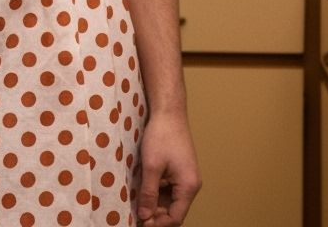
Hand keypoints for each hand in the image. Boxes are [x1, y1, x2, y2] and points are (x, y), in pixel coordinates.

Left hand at [136, 108, 200, 225]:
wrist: (169, 111)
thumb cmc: (162, 135)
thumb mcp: (152, 166)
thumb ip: (149, 193)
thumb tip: (145, 217)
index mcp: (188, 186)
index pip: (176, 217)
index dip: (158, 223)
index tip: (141, 223)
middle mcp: (190, 184)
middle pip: (174, 210)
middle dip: (156, 214)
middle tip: (137, 213)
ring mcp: (185, 176)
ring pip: (170, 199)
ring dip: (155, 203)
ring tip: (138, 202)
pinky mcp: (179, 169)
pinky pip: (169, 188)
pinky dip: (157, 191)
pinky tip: (143, 188)